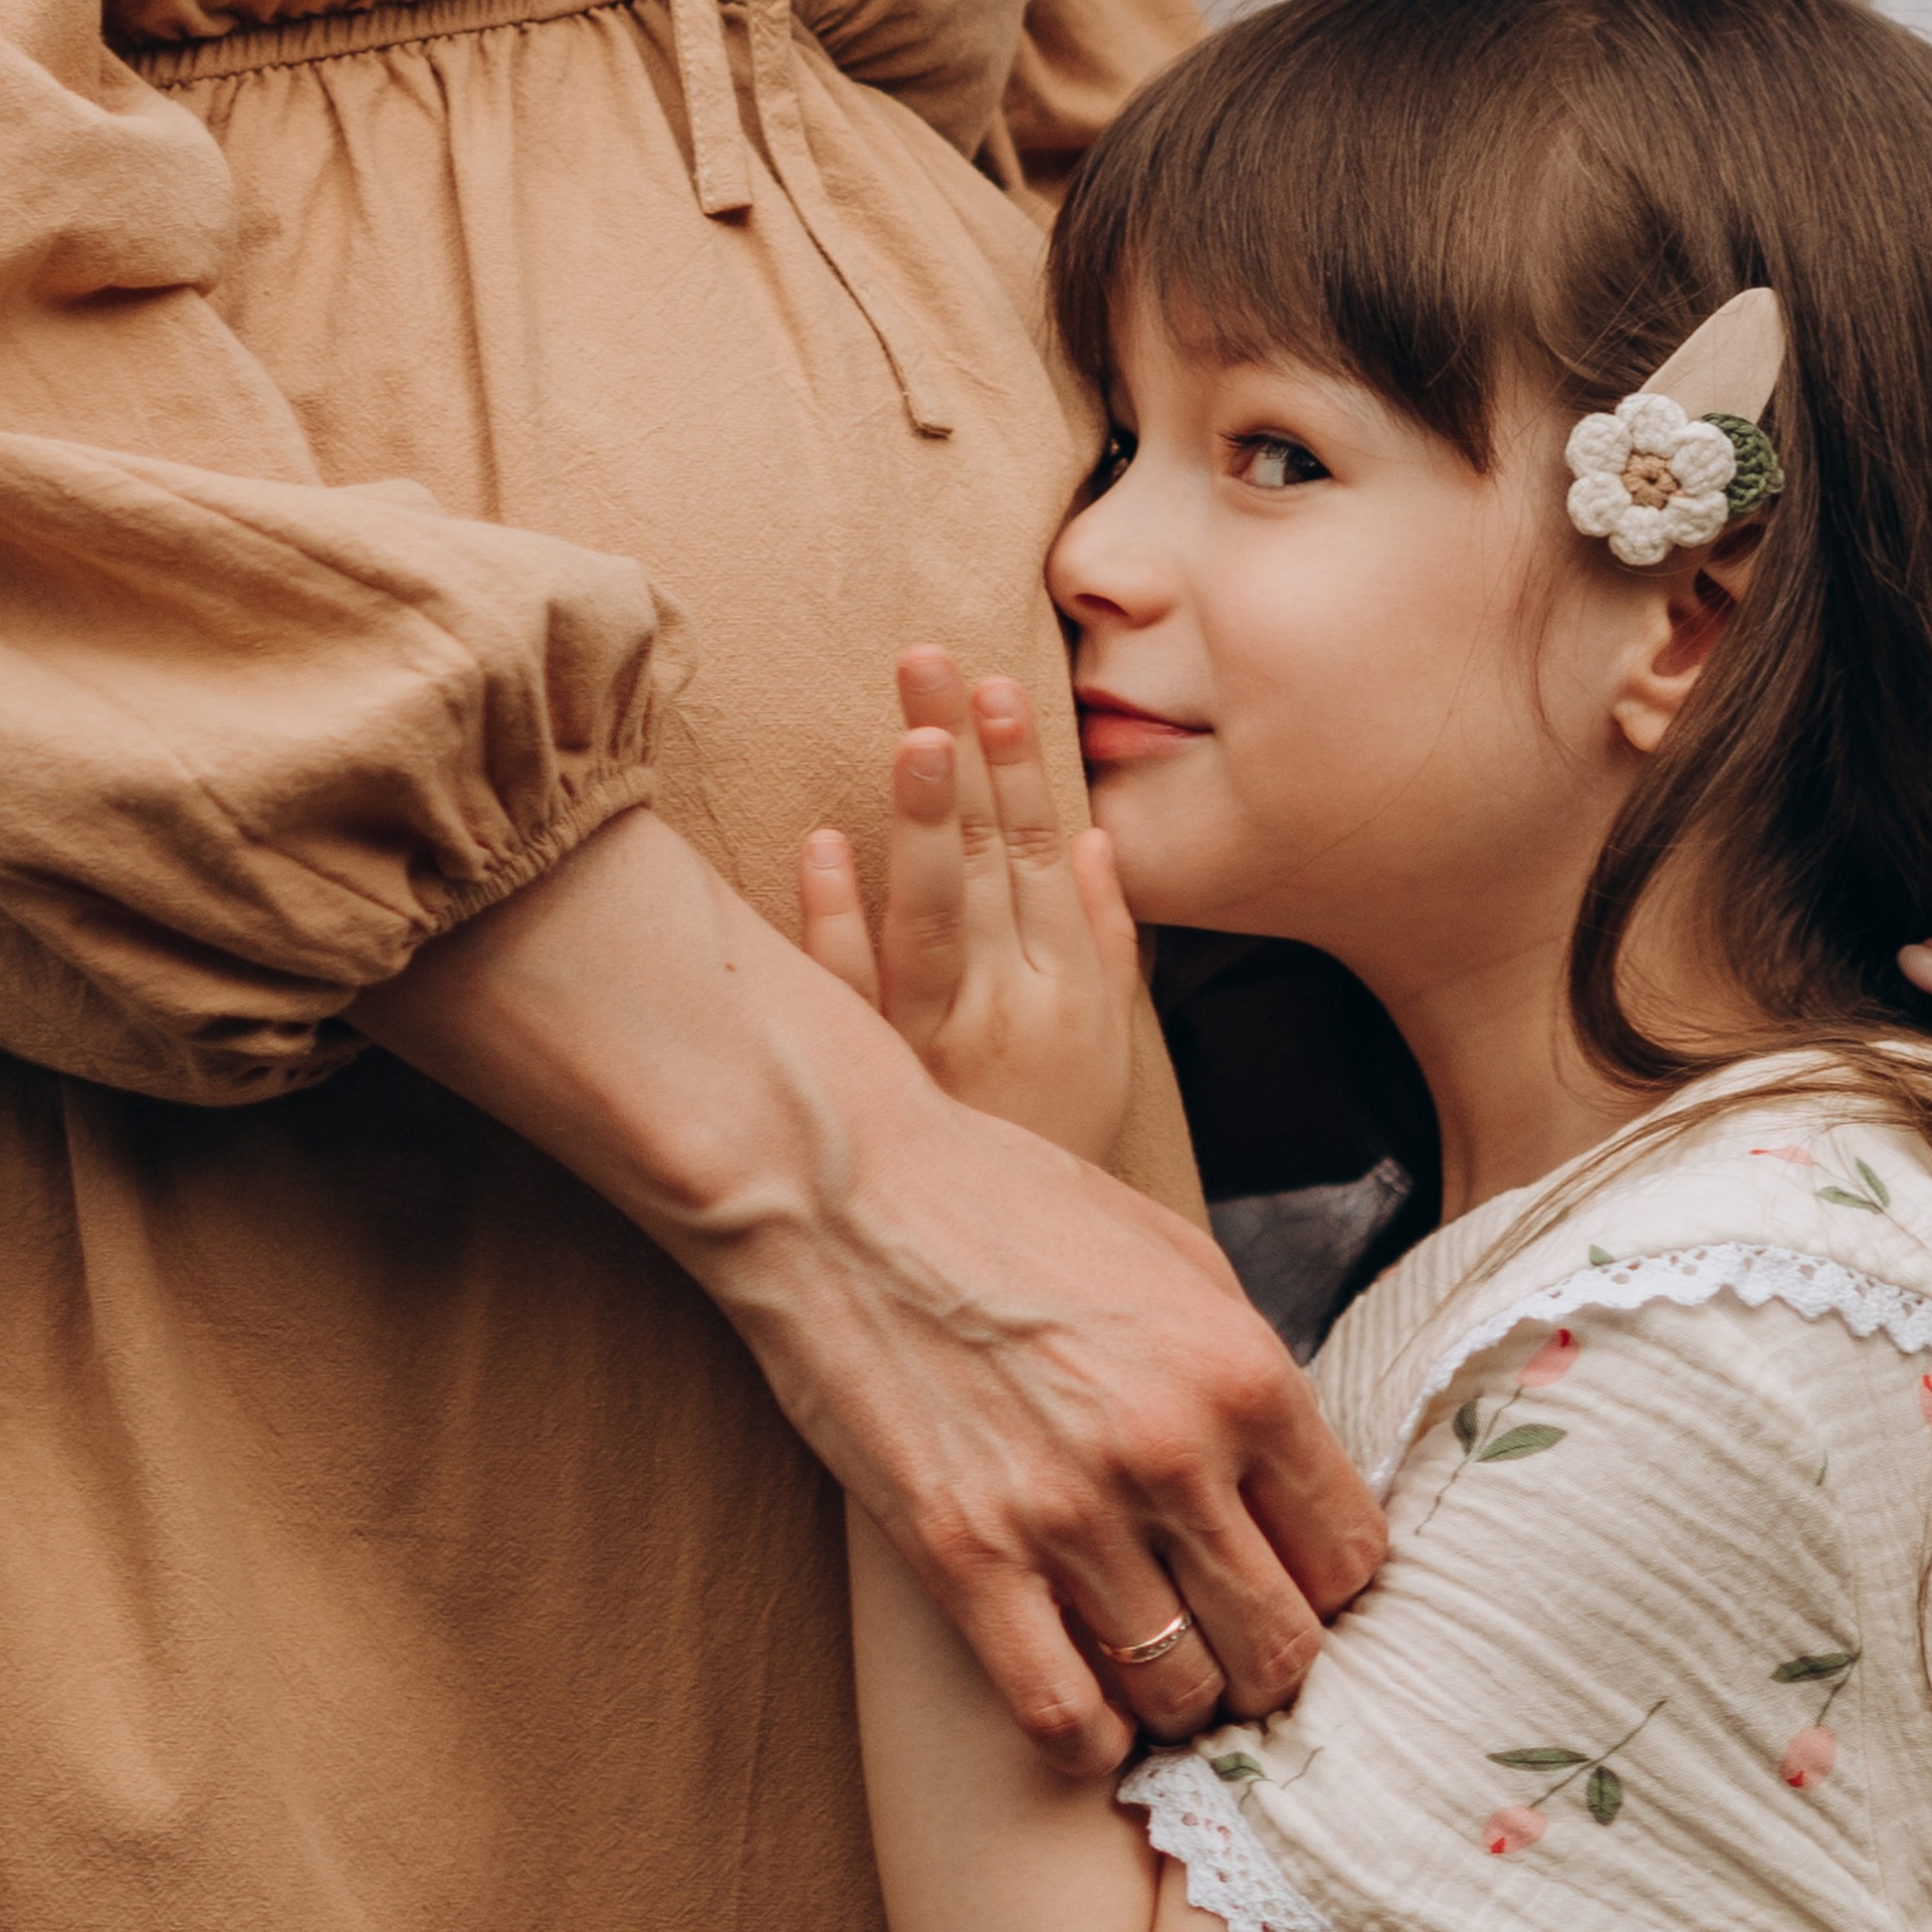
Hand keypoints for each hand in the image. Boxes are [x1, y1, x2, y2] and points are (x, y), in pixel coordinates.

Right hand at [352, 805, 1386, 1775]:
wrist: (844, 1191)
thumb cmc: (1010, 1208)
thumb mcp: (1176, 1258)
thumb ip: (1246, 1373)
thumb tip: (1297, 1479)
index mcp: (1242, 1370)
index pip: (1352, 1552)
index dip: (1331, 1583)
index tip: (1294, 1581)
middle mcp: (1172, 1453)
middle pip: (1283, 1643)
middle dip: (1270, 1659)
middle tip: (1232, 1641)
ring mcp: (1067, 1513)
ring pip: (1184, 1694)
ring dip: (1181, 1699)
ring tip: (1159, 1667)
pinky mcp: (965, 1558)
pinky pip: (1062, 1715)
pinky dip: (1090, 1737)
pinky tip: (1090, 1710)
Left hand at [799, 647, 1138, 1165]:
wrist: (1013, 1267)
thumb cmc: (1055, 1143)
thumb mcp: (1107, 1045)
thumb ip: (1108, 941)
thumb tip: (1098, 842)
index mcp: (1071, 991)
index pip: (1047, 858)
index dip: (1024, 770)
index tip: (1002, 686)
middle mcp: (1009, 1009)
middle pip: (991, 864)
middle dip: (968, 758)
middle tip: (933, 664)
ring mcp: (937, 1044)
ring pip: (932, 917)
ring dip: (925, 822)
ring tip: (915, 734)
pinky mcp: (874, 1080)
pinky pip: (853, 994)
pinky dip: (836, 920)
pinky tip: (823, 846)